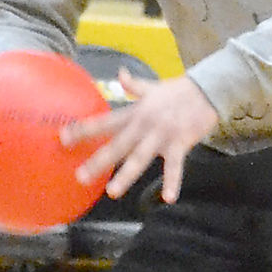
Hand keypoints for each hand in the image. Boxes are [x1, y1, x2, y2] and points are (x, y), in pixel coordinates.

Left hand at [62, 70, 218, 203]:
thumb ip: (133, 84)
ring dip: (126, 175)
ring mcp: (162, 136)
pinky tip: (168, 199)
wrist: (207, 89)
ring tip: (112, 191)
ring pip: (140, 159)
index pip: (105, 121)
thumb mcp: (153, 86)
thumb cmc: (179, 90)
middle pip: (117, 145)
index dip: (84, 129)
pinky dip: (172, 183)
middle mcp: (144, 125)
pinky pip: (175, 167)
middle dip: (98, 161)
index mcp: (135, 112)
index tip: (63, 137)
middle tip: (80, 176)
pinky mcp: (180, 144)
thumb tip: (120, 73)